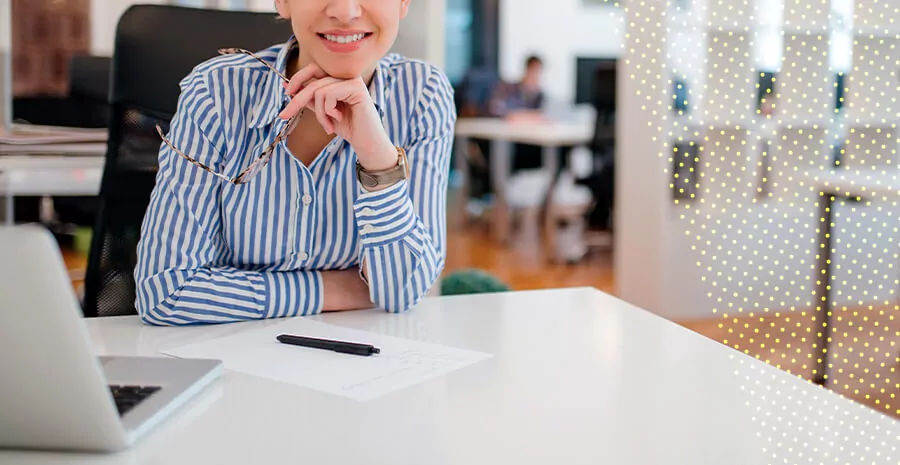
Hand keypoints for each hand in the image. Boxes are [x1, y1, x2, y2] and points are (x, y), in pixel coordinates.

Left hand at [280, 63, 397, 170]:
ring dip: (319, 112)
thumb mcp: (323, 112)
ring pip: (319, 90)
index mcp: (339, 78)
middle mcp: (346, 75)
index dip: (297, 78)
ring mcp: (353, 80)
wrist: (367, 142)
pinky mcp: (357, 88)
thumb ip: (310, 99)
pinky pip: (329, 95)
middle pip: (313, 77)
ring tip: (328, 125)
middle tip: (285, 114)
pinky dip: (328, 111)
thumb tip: (288, 85)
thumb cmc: (348, 127)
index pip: (313, 69)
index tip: (287, 93)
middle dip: (297, 98)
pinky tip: (338, 119)